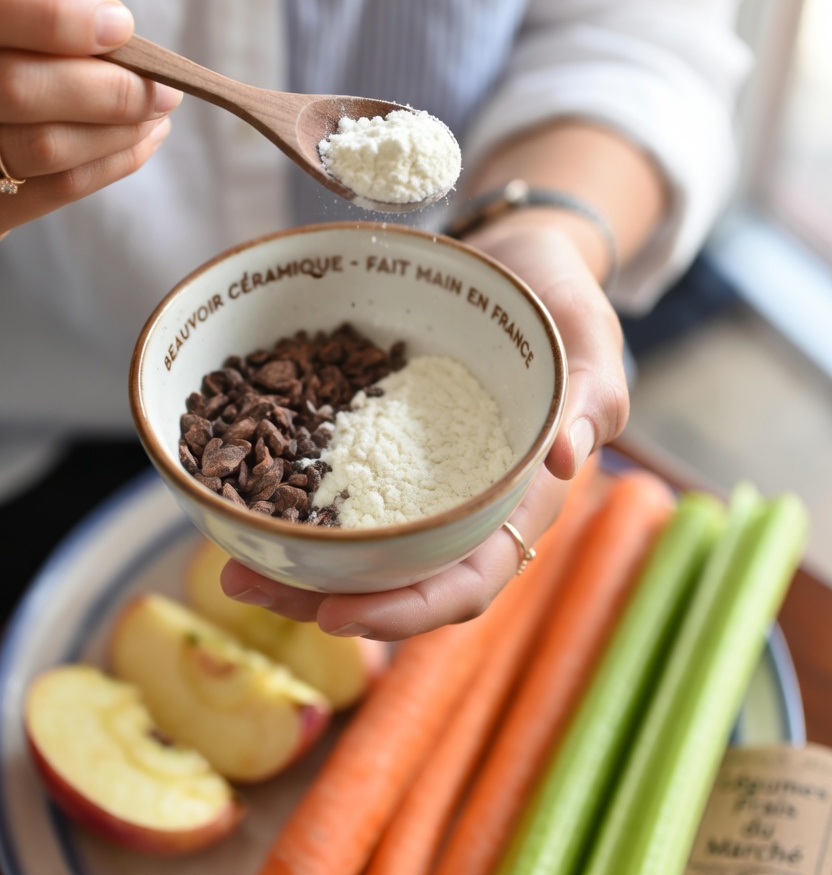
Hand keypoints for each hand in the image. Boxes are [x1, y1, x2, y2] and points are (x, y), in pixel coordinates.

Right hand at [0, 0, 181, 234]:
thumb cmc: (7, 28)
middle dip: (108, 88)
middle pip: (17, 88)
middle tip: (164, 86)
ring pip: (44, 145)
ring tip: (158, 108)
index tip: (120, 23)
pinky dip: (115, 160)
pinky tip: (142, 136)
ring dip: (121, 128)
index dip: (57, 16)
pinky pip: (58, 189)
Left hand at [220, 213, 628, 640]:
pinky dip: (291, 503)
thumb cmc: (561, 300)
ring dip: (295, 564)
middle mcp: (465, 506)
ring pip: (358, 548)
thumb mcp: (589, 335)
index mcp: (520, 501)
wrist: (515, 260)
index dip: (408, 609)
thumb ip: (593, 394)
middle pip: (397, 580)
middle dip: (323, 596)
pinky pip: (338, 489)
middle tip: (247, 582)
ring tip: (228, 562)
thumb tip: (572, 456)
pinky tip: (242, 498)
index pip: (469, 581)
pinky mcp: (382, 447)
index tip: (338, 614)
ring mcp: (419, 480)